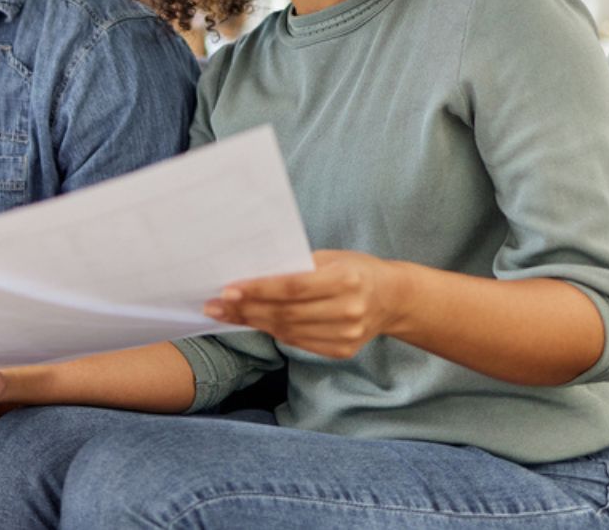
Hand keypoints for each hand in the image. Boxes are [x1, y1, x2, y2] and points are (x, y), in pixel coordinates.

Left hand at [206, 250, 408, 358]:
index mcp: (345, 280)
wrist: (394, 298)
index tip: (227, 289)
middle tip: (214, 305)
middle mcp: (348, 310)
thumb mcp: (332, 258)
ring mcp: (346, 334)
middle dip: (245, 309)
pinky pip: (298, 342)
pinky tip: (255, 323)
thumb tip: (253, 274)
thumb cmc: (356, 270)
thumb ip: (298, 267)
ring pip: (288, 331)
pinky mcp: (342, 350)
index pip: (292, 287)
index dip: (258, 289)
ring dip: (253, 322)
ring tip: (227, 314)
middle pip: (285, 312)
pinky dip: (274, 332)